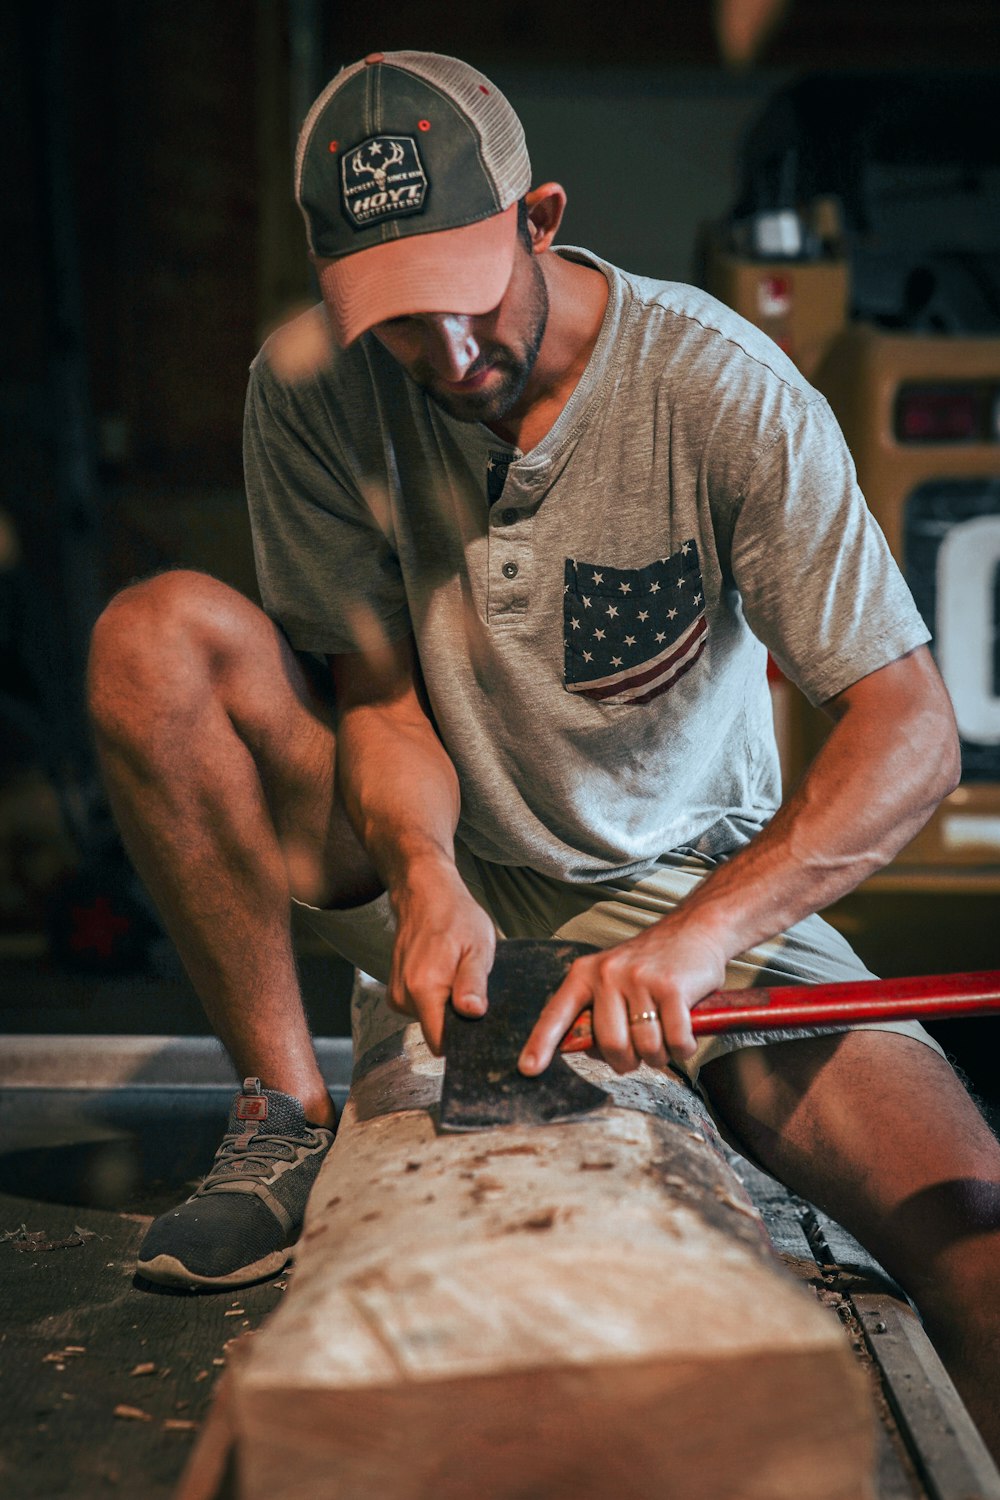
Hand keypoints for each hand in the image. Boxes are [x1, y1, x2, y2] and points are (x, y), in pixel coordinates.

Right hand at [388, 861, 496, 1054]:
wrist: (424, 894)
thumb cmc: (455, 916)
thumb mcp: (478, 947)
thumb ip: (473, 982)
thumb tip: (472, 1013)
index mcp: (424, 988)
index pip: (440, 1042)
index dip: (463, 1040)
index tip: (479, 1028)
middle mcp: (404, 995)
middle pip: (436, 1032)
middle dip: (457, 1021)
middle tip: (473, 991)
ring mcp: (397, 993)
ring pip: (430, 1021)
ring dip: (447, 1007)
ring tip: (458, 977)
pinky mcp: (396, 991)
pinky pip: (421, 1009)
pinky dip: (435, 999)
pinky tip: (444, 975)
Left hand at [518, 918, 727, 1075]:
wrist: (695, 928)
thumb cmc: (653, 964)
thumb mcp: (613, 978)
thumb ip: (596, 1011)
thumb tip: (589, 1051)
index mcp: (585, 974)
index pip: (556, 1013)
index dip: (541, 1044)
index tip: (528, 1069)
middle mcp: (607, 974)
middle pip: (611, 1045)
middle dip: (628, 1061)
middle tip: (639, 1054)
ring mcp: (639, 979)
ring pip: (645, 1047)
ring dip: (659, 1055)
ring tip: (665, 1038)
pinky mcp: (671, 986)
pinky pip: (675, 1040)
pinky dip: (684, 1047)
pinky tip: (685, 1034)